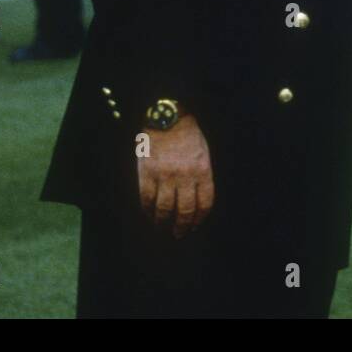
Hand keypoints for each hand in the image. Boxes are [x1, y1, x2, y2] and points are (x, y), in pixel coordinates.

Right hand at [137, 113, 213, 238]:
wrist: (166, 117)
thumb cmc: (188, 135)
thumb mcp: (204, 153)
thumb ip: (202, 176)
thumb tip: (197, 201)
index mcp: (203, 170)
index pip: (204, 203)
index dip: (199, 219)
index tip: (194, 226)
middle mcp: (185, 176)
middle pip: (184, 210)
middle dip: (182, 226)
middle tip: (178, 233)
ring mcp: (165, 175)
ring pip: (164, 209)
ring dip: (163, 222)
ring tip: (162, 228)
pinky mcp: (147, 173)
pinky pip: (147, 199)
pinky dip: (147, 211)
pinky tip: (149, 215)